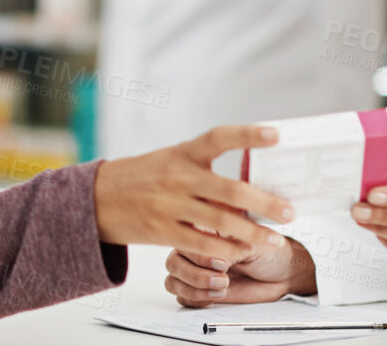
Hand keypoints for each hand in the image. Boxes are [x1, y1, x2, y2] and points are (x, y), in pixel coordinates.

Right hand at [95, 125, 294, 261]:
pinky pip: (202, 243)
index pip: (219, 138)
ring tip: (276, 239)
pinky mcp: (163, 230)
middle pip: (230, 189)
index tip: (277, 134)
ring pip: (221, 222)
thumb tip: (246, 188)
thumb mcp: (169, 162)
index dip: (248, 135)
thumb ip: (204, 171)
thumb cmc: (141, 178)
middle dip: (264, 202)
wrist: (96, 198)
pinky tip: (243, 253)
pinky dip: (225, 250)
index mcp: (182, 153)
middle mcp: (178, 177)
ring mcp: (170, 205)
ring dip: (253, 232)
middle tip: (290, 211)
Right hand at [166, 235, 316, 306]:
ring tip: (222, 289)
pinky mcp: (199, 290)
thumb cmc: (271, 252)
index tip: (223, 262)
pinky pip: (181, 296)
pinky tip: (215, 296)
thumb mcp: (254, 244)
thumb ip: (230, 247)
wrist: (283, 275)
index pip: (184, 238)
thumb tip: (214, 257)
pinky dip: (196, 299)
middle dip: (197, 275)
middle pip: (174, 262)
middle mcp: (196, 249)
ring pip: (173, 280)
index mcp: (206, 230)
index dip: (199, 254)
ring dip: (196, 289)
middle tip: (224, 279)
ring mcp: (196, 270)